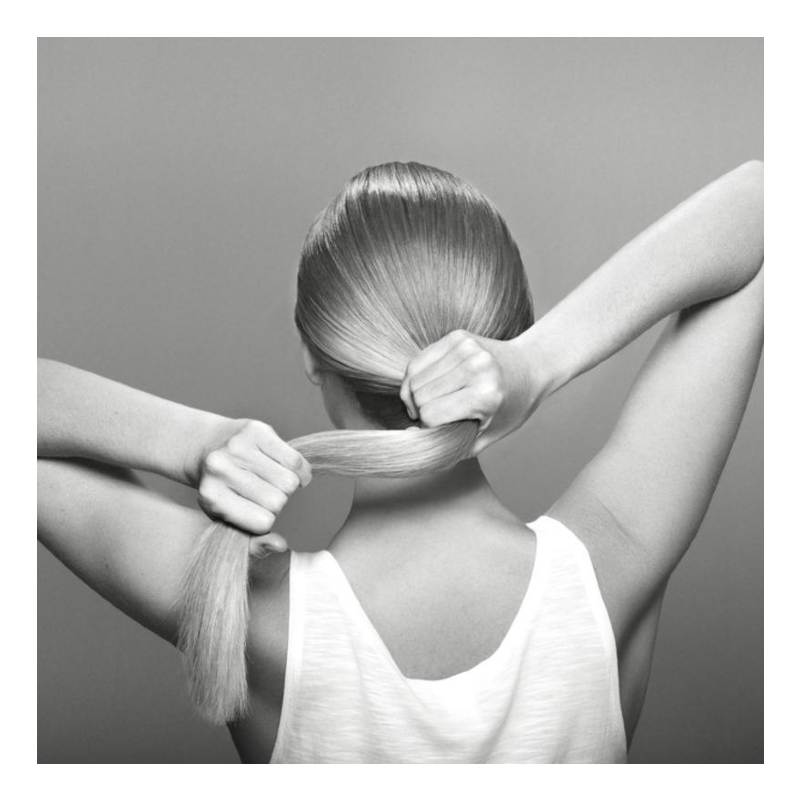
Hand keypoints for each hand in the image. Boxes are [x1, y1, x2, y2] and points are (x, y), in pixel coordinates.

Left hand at [191, 418, 311, 553]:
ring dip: (288, 485)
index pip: (263, 522)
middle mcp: (221, 469)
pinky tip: (286, 469)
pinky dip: (298, 469)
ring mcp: (238, 446)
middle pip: (277, 500)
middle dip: (277, 502)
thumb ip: (252, 544)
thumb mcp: (228, 521)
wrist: (205, 447)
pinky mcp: (255, 430)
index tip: (255, 512)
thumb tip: (281, 546)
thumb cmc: (222, 490)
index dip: (266, 521)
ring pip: (289, 481)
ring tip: (272, 481)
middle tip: (263, 494)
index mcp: (211, 497)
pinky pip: (295, 460)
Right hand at [399, 330, 543, 455]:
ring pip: (414, 378)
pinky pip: (418, 361)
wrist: (531, 367)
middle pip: (419, 395)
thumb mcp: (489, 436)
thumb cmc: (511, 406)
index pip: (431, 415)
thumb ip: (452, 445)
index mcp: (485, 394)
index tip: (440, 428)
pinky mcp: (456, 337)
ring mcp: (465, 348)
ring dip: (413, 395)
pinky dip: (415, 378)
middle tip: (432, 417)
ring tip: (426, 403)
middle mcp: (475, 367)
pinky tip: (427, 387)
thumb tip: (412, 436)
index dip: (430, 427)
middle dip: (419, 411)